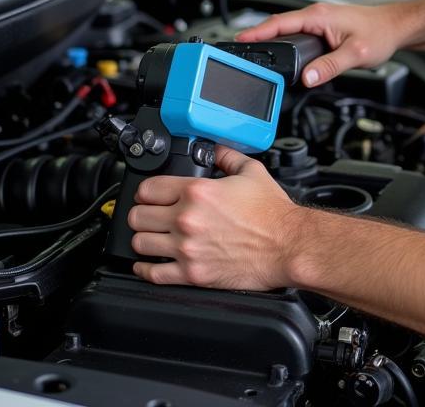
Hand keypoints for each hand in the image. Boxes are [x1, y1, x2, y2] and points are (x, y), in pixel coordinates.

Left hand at [129, 146, 302, 289]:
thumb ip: (227, 157)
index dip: (147, 190)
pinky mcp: (192, 274)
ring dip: (143, 239)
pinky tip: (148, 264)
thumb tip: (216, 149)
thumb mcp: (251, 171)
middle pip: (138, 216)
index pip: (148, 189)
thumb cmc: (272, 213)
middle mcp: (187, 219)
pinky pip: (152, 273)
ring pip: (140, 243)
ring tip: (151, 237)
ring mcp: (187, 249)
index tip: (151, 195)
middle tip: (149, 215)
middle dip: (141, 213)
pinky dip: (145, 269)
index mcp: (197, 192)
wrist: (287, 245)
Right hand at [236, 2, 405, 86]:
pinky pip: (297, 33)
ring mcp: (319, 20)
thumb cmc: (379, 33)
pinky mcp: (323, 27)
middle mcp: (316, 15)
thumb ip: (330, 66)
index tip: (240, 41)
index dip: (257, 33)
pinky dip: (284, 41)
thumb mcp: (356, 54)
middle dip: (257, 37)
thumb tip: (307, 78)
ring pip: (287, 29)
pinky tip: (280, 53)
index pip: (279, 23)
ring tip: (254, 54)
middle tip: (239, 52)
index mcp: (318, 16)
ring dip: (271, 39)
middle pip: (278, 25)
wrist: (395, 27)